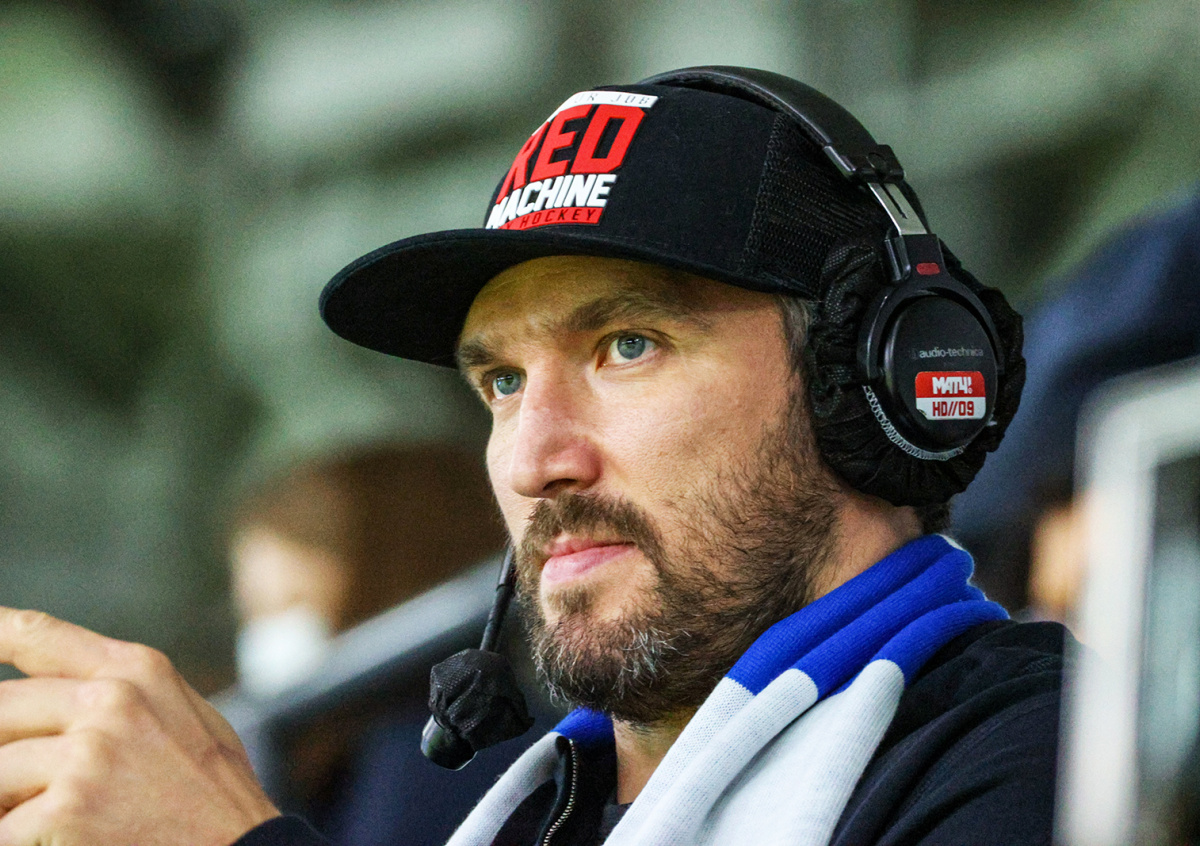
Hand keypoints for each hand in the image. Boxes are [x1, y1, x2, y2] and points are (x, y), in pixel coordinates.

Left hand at [0, 608, 279, 845]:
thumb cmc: (215, 789)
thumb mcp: (184, 715)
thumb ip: (124, 693)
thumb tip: (48, 691)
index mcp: (137, 670)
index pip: (36, 636)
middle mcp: (111, 700)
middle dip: (4, 748)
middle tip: (26, 779)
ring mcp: (89, 755)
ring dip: (10, 800)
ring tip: (48, 813)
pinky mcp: (69, 810)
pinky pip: (5, 826)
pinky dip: (23, 834)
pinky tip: (59, 838)